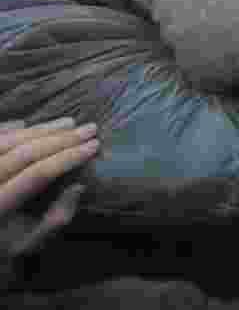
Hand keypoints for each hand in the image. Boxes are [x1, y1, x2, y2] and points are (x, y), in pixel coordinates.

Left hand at [0, 118, 99, 257]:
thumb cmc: (1, 250)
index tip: (95, 146)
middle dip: (60, 139)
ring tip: (68, 123)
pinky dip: (10, 129)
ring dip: (40, 130)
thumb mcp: (29, 245)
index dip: (68, 157)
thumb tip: (78, 187)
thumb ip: (54, 221)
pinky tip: (28, 123)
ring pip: (7, 141)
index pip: (37, 174)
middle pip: (23, 153)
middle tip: (89, 129)